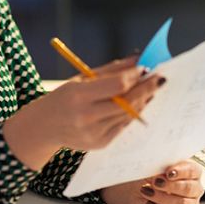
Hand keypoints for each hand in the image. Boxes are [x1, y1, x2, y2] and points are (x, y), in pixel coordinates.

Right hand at [2, 56, 164, 169]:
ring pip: (129, 115)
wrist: (44, 127)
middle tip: (160, 78)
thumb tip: (137, 59)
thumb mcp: (81, 79)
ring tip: (152, 89)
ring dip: (143, 101)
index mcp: (79, 95)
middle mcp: (87, 116)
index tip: (146, 68)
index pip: (117, 85)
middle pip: (127, 102)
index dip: (135, 76)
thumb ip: (111, 70)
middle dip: (147, 89)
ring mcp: (95, 133)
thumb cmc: (64, 97)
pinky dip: (132, 113)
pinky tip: (138, 103)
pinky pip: (123, 126)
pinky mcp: (101, 144)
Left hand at [101, 160, 203, 203]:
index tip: (168, 172)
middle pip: (189, 188)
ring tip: (148, 192)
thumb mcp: (152, 167)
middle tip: (156, 183)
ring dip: (163, 198)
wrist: (137, 192)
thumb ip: (159, 164)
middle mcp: (193, 188)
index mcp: (190, 172)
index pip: (193, 170)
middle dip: (171, 186)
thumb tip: (158, 162)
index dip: (181, 171)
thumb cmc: (148, 177)